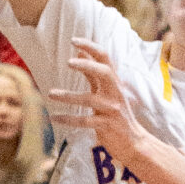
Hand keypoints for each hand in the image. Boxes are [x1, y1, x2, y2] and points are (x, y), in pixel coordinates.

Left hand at [52, 36, 147, 172]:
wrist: (134, 143)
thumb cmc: (116, 115)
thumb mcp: (107, 92)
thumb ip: (94, 74)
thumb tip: (79, 53)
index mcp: (114, 83)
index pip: (105, 59)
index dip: (91, 47)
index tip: (74, 40)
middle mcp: (115, 93)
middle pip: (105, 73)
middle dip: (87, 66)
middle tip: (68, 62)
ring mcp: (112, 110)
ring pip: (90, 99)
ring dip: (69, 96)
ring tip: (50, 94)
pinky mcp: (107, 126)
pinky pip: (85, 121)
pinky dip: (68, 119)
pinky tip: (53, 117)